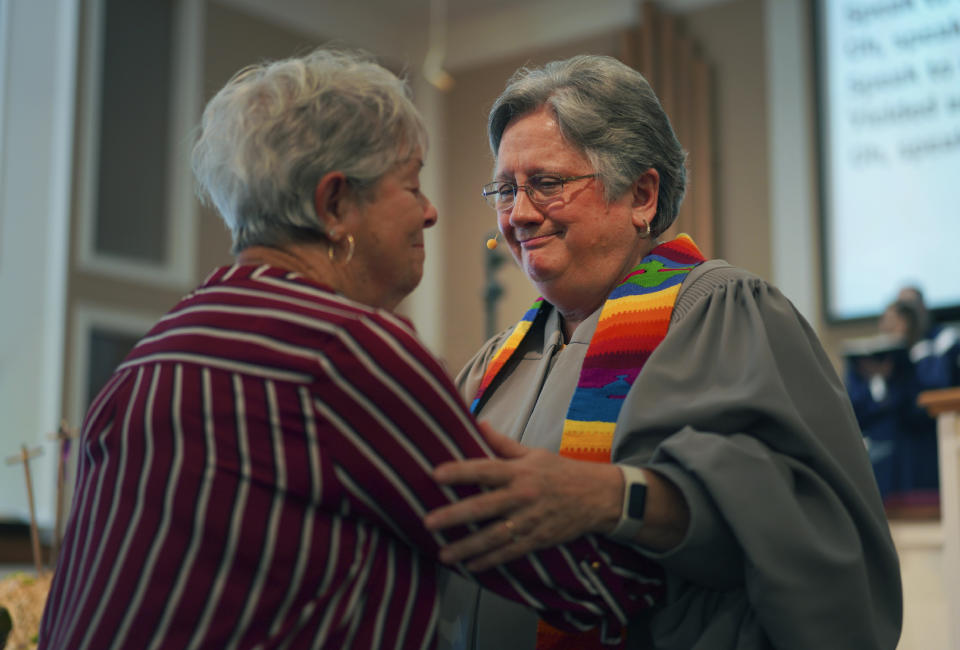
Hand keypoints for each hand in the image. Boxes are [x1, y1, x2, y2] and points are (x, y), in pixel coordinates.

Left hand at [423, 423, 622, 570]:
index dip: (460, 471)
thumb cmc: (561, 472)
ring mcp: (530, 520)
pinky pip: (510, 552)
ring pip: (493, 536)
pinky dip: (490, 561)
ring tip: (443, 554)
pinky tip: (470, 566)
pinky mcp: (538, 539)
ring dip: (467, 547)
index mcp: (519, 472)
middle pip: (483, 506)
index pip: (485, 469)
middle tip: (429, 522)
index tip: (436, 474)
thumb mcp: (533, 453)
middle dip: (454, 515)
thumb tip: (479, 423)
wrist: (598, 496)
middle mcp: (522, 496)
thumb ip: (502, 443)